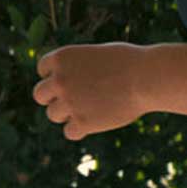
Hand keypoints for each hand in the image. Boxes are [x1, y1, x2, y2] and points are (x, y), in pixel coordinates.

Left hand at [33, 43, 148, 140]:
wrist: (145, 78)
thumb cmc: (127, 61)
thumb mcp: (95, 55)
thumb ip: (76, 68)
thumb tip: (65, 82)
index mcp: (61, 58)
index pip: (43, 69)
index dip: (55, 75)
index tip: (71, 79)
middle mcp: (59, 80)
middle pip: (40, 95)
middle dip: (54, 97)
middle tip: (72, 98)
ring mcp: (69, 102)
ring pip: (53, 115)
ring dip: (67, 114)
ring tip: (88, 109)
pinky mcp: (82, 123)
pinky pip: (70, 132)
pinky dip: (80, 130)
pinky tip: (94, 123)